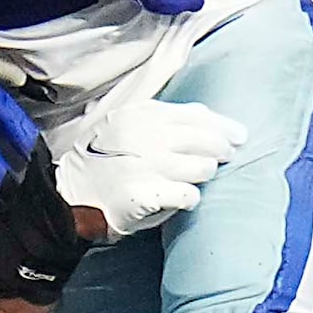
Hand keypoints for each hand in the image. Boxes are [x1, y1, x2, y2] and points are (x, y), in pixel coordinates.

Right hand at [55, 99, 247, 238]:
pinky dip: (190, 197)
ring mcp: (146, 165)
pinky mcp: (145, 194)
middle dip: (221, 149)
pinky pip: (188, 195)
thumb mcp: (130, 125)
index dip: (223, 125)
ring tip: (194, 177)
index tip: (239, 135)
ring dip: (204, 173)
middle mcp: (145, 136)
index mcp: (142, 114)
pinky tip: (184, 197)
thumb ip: (167, 119)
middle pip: (205, 140)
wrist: (73, 194)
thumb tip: (213, 120)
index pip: (196, 115)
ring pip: (203, 167)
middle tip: (225, 157)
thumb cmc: (108, 159)